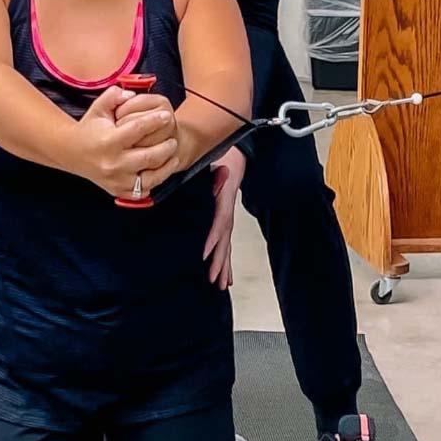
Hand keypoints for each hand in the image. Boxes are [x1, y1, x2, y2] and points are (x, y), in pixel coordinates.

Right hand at [76, 86, 179, 198]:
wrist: (71, 152)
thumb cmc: (89, 129)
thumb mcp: (98, 108)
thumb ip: (114, 96)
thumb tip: (132, 94)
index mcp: (109, 141)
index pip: (139, 129)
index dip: (155, 121)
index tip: (166, 116)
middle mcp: (113, 163)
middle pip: (149, 156)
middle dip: (166, 147)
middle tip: (173, 140)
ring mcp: (116, 180)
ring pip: (150, 178)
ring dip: (166, 168)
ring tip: (173, 157)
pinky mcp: (117, 191)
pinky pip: (142, 191)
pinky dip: (153, 183)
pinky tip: (159, 172)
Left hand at [203, 146, 245, 289]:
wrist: (236, 156)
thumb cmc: (223, 158)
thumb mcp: (216, 161)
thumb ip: (217, 168)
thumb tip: (223, 171)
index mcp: (224, 199)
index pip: (220, 221)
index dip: (213, 238)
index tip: (204, 253)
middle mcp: (227, 212)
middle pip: (225, 240)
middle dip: (219, 261)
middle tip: (213, 279)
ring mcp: (227, 218)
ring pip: (227, 245)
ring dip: (224, 265)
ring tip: (222, 284)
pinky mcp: (225, 221)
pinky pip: (226, 243)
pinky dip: (225, 260)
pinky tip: (226, 275)